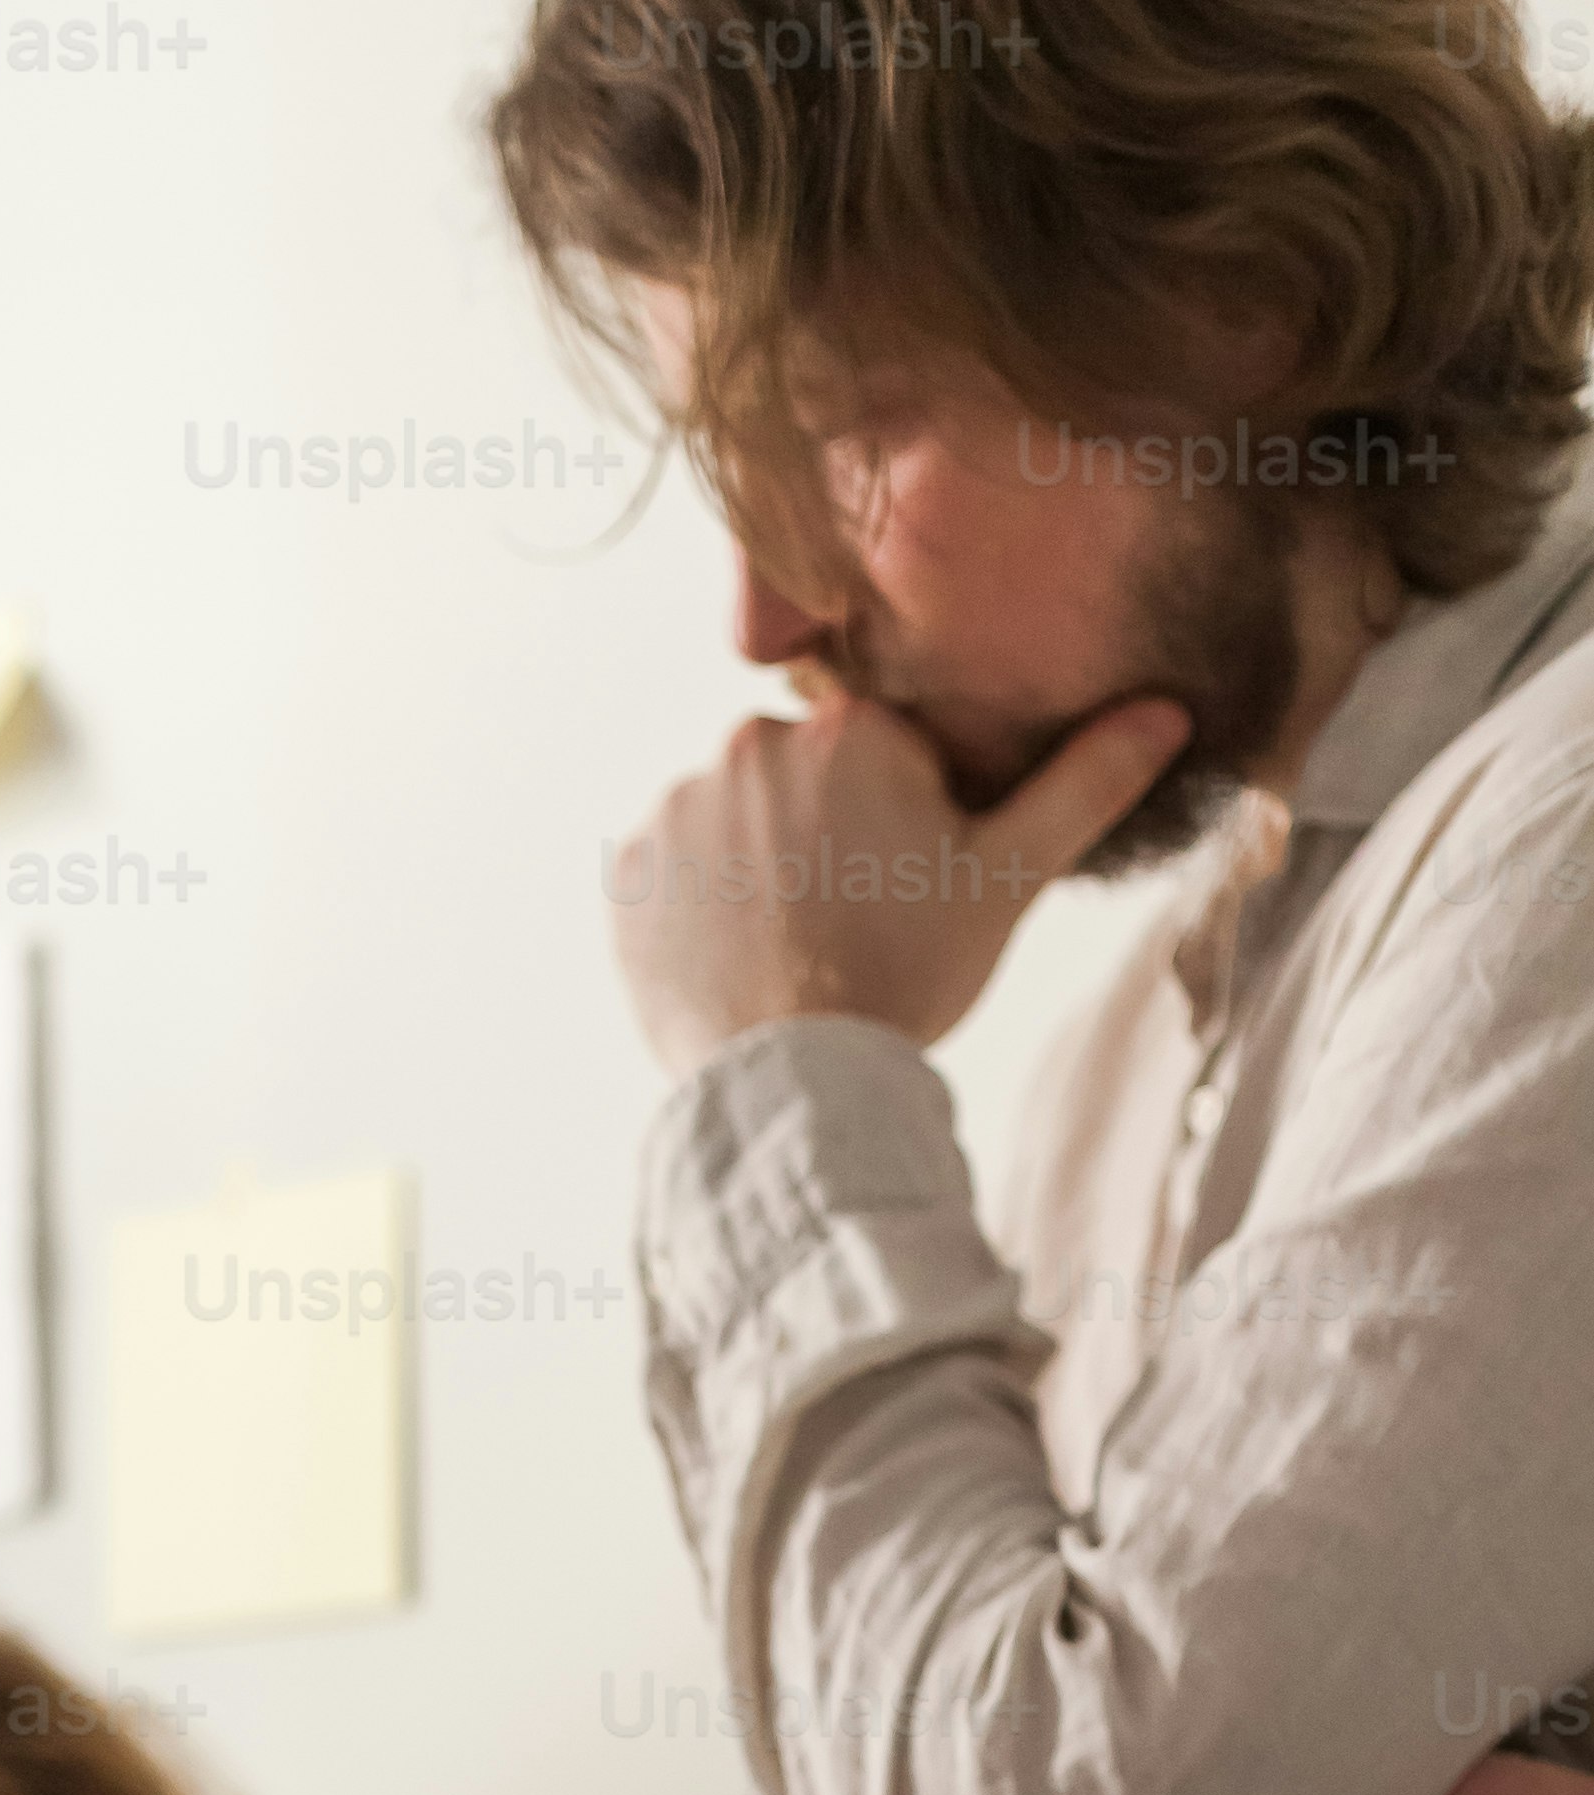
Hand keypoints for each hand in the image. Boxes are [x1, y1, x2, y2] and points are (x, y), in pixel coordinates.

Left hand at [610, 689, 1190, 1074]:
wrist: (795, 1085)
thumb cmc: (908, 979)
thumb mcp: (1009, 881)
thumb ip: (1084, 785)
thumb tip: (1170, 710)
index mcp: (849, 729)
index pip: (880, 751)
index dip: (900, 820)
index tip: (902, 886)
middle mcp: (749, 743)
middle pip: (801, 777)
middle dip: (825, 832)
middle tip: (849, 921)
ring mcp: (677, 807)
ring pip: (735, 819)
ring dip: (759, 865)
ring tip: (792, 944)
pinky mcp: (625, 871)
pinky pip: (671, 869)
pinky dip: (699, 904)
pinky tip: (737, 955)